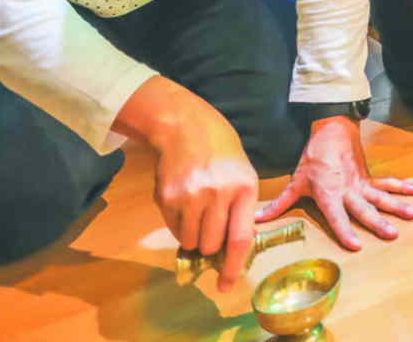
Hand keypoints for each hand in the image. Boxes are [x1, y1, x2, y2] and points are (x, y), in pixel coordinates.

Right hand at [147, 98, 262, 291]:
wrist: (186, 127)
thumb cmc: (222, 153)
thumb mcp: (244, 175)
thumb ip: (241, 210)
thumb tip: (234, 251)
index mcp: (245, 189)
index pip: (240, 239)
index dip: (233, 267)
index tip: (227, 285)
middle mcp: (218, 194)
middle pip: (212, 245)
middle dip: (211, 248)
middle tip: (210, 233)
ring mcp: (191, 196)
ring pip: (190, 242)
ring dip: (193, 238)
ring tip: (197, 214)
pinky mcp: (167, 198)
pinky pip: (173, 230)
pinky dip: (179, 226)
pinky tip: (184, 204)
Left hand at [258, 116, 412, 255]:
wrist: (331, 130)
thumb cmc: (313, 157)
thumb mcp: (296, 181)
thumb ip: (281, 203)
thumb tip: (257, 219)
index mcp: (329, 194)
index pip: (337, 217)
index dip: (345, 231)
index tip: (356, 245)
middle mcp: (347, 190)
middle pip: (364, 209)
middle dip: (378, 222)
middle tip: (392, 234)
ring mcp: (361, 183)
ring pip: (380, 196)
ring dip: (396, 204)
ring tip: (412, 214)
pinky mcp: (368, 176)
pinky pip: (386, 182)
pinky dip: (402, 185)